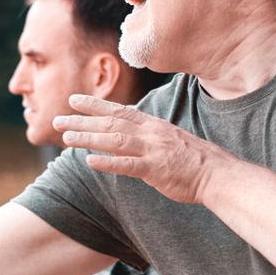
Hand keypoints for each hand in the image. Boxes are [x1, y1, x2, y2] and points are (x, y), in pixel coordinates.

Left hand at [54, 94, 239, 203]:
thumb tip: (129, 137)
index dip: (94, 105)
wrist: (218, 174)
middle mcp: (150, 132)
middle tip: (57, 120)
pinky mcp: (156, 169)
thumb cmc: (195, 160)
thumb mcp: (170, 139)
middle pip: (110, 123)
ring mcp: (153, 150)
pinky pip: (128, 165)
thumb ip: (148, 136)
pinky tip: (89, 162)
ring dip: (88, 138)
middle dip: (81, 121)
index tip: (73, 100)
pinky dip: (108, 162)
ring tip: (66, 138)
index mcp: (153, 125)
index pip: (119, 110)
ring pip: (114, 140)